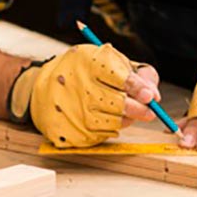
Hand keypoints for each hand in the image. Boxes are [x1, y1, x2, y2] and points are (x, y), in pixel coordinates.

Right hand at [8, 45, 160, 147]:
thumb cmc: (83, 72)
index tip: (151, 97)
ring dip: (125, 119)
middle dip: (140, 109)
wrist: (43, 88)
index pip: (123, 80)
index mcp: (90, 64)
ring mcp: (74, 113)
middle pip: (121, 105)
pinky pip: (103, 135)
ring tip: (120, 109)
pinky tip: (102, 117)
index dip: (140, 89)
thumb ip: (137, 74)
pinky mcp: (71, 132)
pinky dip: (109, 128)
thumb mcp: (109, 61)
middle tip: (149, 111)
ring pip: (116, 123)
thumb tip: (154, 96)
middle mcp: (80, 88)